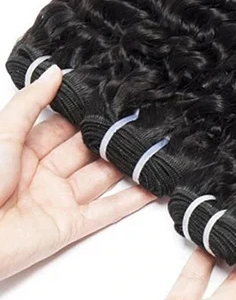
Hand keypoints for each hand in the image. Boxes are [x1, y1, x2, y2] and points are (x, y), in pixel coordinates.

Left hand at [0, 65, 153, 280]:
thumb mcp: (1, 135)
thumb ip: (29, 104)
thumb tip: (54, 72)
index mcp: (24, 151)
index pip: (63, 127)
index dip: (87, 114)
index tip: (114, 97)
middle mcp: (44, 174)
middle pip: (87, 151)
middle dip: (111, 136)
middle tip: (143, 117)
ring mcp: (58, 200)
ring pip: (101, 177)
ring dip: (127, 164)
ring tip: (156, 145)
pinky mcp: (69, 226)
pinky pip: (106, 211)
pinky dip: (131, 200)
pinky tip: (151, 187)